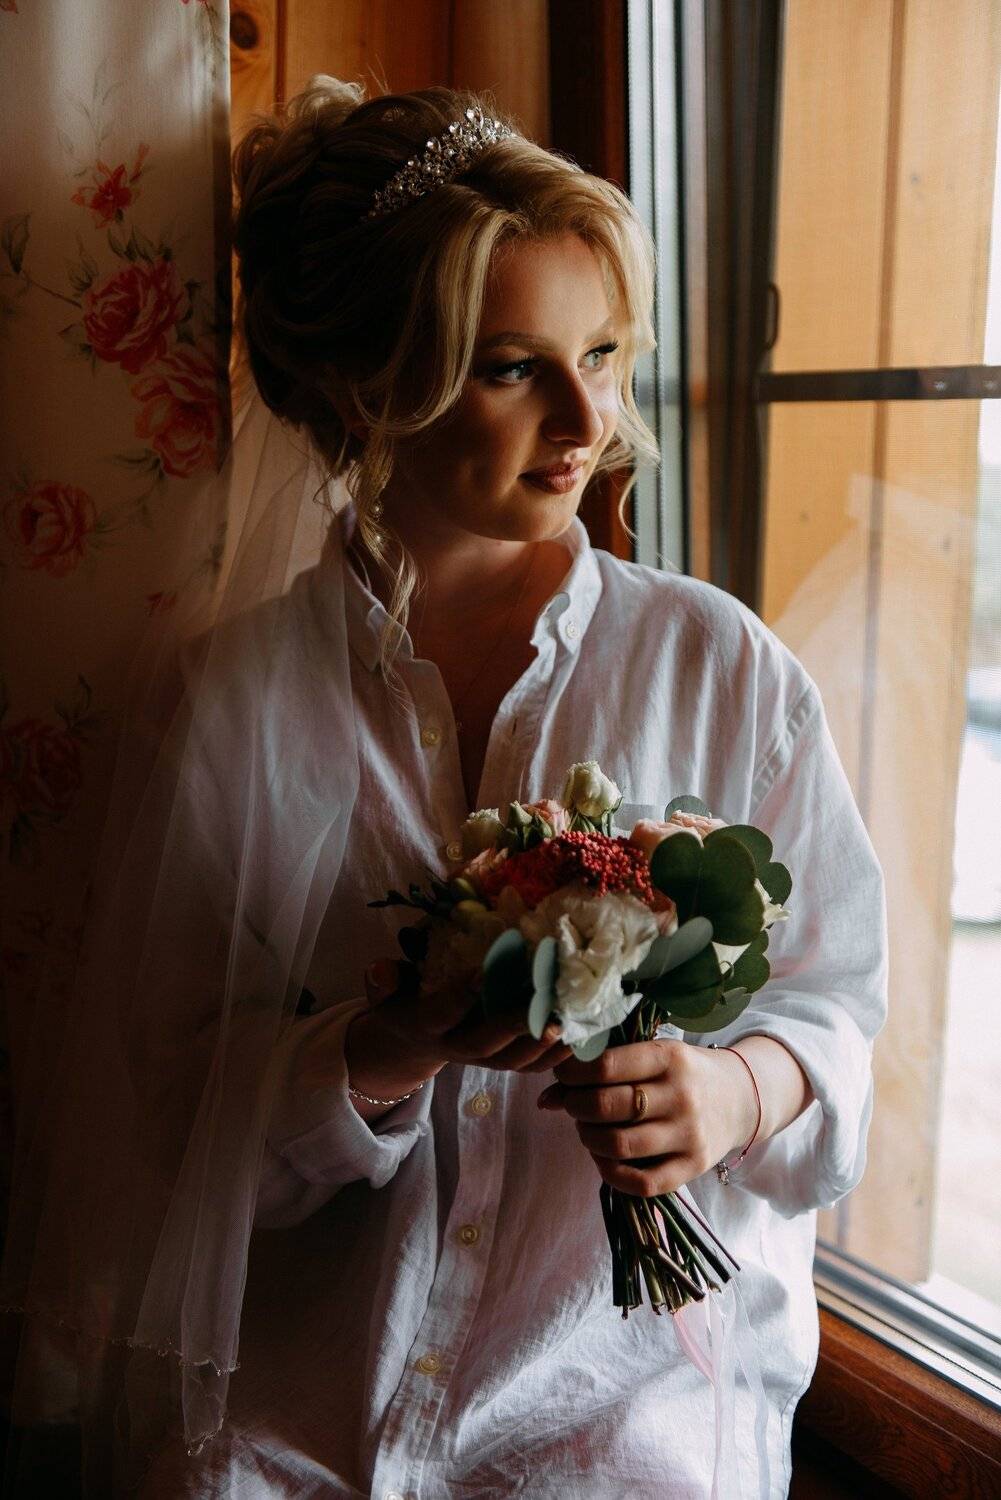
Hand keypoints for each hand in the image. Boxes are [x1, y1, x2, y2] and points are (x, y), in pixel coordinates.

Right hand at [347, 960, 573, 1105]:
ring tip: (565, 1020)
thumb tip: (380, 970)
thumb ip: (383, 980)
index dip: (459, 997)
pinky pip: (533, 1067)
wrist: (414, 1040)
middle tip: (539, 1005)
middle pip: (483, 1045)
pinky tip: (580, 1034)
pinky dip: (558, 1055)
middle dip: (511, 1027)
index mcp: (427, 1024)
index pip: (441, 1013)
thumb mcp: (387, 990)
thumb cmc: (407, 1000)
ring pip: (513, 1061)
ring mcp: (483, 1060)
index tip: (481, 972)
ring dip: (541, 1044)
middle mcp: (456, 1047)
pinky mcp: (504, 1063)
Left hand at [537, 1038, 757, 1195]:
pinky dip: (611, 1173)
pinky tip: (603, 1157)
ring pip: (619, 1144)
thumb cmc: (684, 1072)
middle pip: (607, 1106)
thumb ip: (604, 1070)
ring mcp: (689, 1134)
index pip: (606, 1066)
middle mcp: (682, 1095)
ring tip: (587, 1128)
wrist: (741, 1097)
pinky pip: (642, 1182)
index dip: (572, 1073)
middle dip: (575, 1106)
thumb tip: (544, 1098)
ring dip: (589, 1137)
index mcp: (670, 1057)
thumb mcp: (654, 1056)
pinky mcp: (693, 1167)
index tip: (562, 1076)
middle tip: (571, 1103)